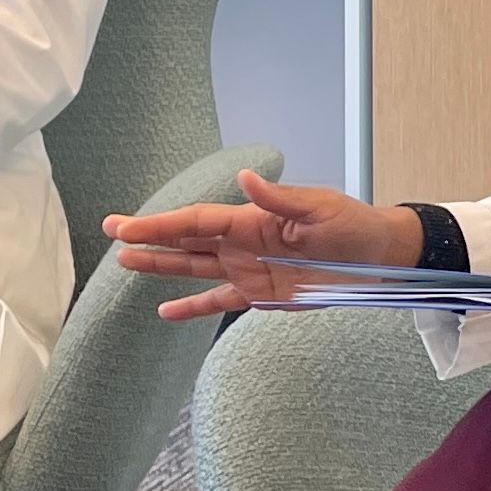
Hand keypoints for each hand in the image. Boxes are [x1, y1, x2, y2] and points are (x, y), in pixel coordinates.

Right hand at [104, 172, 422, 321]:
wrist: (378, 257)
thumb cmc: (352, 226)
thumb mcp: (320, 209)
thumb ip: (278, 199)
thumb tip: (244, 179)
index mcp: (253, 220)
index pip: (197, 220)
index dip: (161, 224)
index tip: (126, 226)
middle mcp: (242, 243)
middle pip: (187, 239)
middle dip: (150, 237)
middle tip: (112, 233)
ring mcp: (248, 269)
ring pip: (194, 268)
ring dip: (162, 266)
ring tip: (125, 263)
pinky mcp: (259, 295)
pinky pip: (218, 302)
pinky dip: (192, 308)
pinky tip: (165, 311)